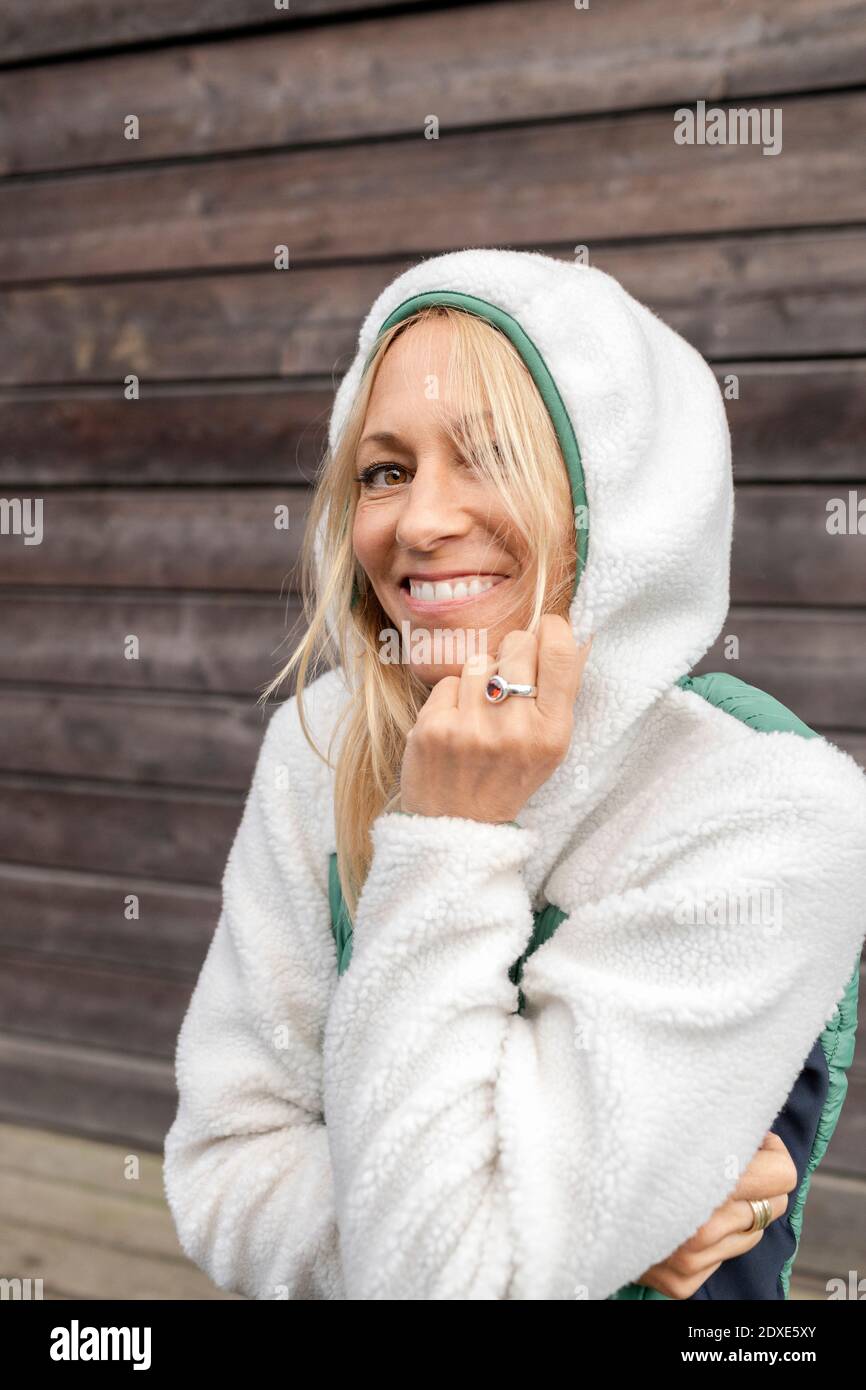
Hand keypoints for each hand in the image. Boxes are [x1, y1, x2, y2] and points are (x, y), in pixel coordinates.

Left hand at [399, 616, 592, 823]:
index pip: (560, 653)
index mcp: (553, 733)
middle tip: (509, 680)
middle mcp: (515, 730)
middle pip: (518, 644)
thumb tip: (569, 632)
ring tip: (480, 713)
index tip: (547, 630)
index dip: (553, 629)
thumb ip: (559, 693)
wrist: (458, 826)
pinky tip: (456, 726)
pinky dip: (451, 698)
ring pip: (480, 661)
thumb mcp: (550, 746)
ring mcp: (471, 728)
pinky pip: (448, 681)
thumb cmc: (508, 777)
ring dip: (480, 679)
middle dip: (513, 653)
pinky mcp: (434, 728)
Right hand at [634, 1131, 797, 1298]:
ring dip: (735, 1212)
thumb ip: (711, 1122)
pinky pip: (725, 1258)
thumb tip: (755, 1121)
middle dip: (755, 1183)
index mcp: (699, 1181)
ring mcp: (692, 1260)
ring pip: (753, 1232)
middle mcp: (702, 1227)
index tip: (749, 1143)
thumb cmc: (621, 1151)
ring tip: (696, 1193)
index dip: (771, 1154)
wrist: (568, 1205)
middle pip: (774, 1204)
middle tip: (723, 1167)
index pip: (782, 1175)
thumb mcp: (666, 1125)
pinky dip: (714, 1238)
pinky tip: (682, 1220)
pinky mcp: (682, 1283)